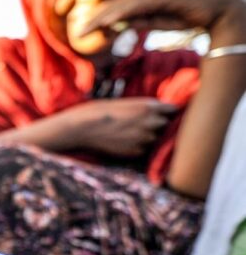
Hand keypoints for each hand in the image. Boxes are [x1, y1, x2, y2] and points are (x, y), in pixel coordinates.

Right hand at [57, 97, 176, 156]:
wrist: (81, 128)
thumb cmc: (99, 111)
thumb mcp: (125, 102)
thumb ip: (145, 107)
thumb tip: (161, 111)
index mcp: (149, 106)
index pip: (173, 110)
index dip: (167, 112)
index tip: (163, 113)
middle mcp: (151, 123)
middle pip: (166, 124)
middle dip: (158, 124)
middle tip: (142, 123)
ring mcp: (145, 139)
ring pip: (155, 138)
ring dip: (148, 136)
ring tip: (130, 132)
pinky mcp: (137, 151)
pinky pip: (144, 149)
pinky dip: (138, 146)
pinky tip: (123, 141)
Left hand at [81, 0, 244, 36]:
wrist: (211, 10)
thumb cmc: (182, 16)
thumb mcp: (154, 23)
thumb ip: (136, 23)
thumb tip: (115, 27)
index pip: (113, 8)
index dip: (95, 18)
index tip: (79, 30)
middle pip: (112, 5)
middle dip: (92, 19)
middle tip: (76, 33)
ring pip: (120, 5)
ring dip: (100, 18)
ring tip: (84, 30)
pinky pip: (135, 5)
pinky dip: (120, 14)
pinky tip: (107, 23)